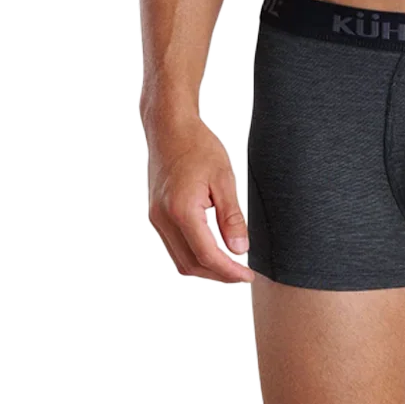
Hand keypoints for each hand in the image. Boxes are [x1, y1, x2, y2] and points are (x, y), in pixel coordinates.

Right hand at [145, 114, 253, 283]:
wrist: (168, 127)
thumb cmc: (197, 146)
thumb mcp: (224, 179)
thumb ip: (232, 218)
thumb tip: (240, 250)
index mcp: (181, 209)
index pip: (207, 255)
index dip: (229, 272)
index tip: (248, 276)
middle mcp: (163, 218)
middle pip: (192, 264)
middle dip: (219, 275)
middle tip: (242, 274)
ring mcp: (156, 218)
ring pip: (181, 260)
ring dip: (206, 268)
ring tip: (230, 266)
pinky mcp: (156, 216)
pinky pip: (175, 247)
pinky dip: (194, 256)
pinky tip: (213, 252)